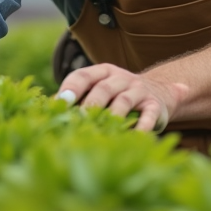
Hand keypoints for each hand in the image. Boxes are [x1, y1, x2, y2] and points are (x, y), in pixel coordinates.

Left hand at [56, 64, 183, 131]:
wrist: (161, 92)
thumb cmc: (119, 96)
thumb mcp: (101, 89)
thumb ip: (79, 97)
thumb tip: (49, 109)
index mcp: (103, 72)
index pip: (84, 75)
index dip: (71, 87)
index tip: (60, 102)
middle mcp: (122, 78)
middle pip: (104, 88)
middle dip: (90, 103)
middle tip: (80, 118)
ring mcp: (140, 91)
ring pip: (124, 101)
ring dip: (112, 116)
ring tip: (102, 130)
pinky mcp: (155, 106)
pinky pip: (148, 116)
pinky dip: (141, 128)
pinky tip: (132, 138)